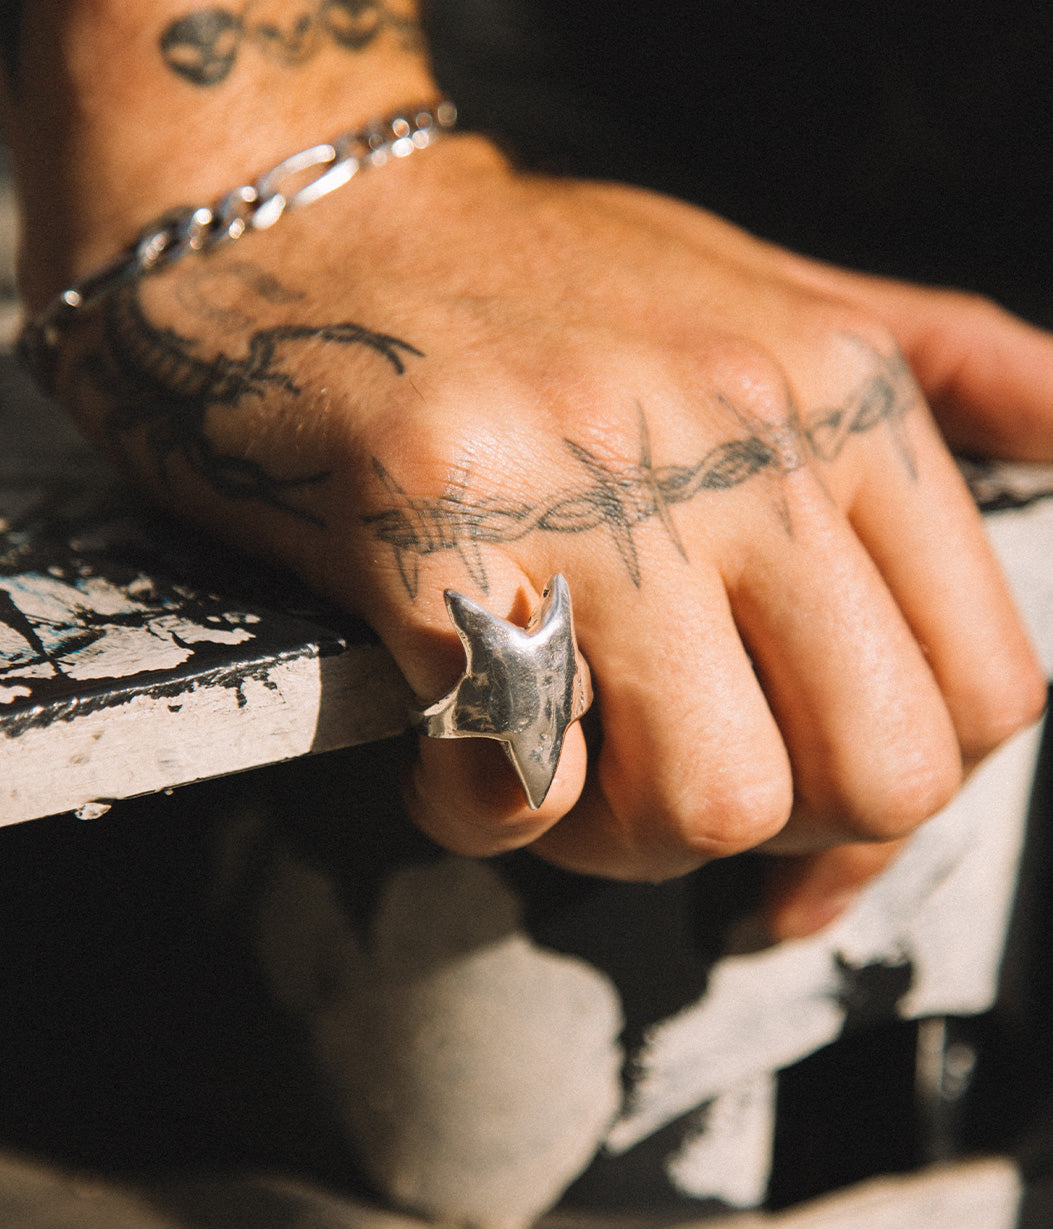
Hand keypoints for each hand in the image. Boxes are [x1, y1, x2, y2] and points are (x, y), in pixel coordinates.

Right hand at [45, 135, 1048, 934]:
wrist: (316, 225)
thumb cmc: (533, 283)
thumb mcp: (771, 289)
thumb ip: (942, 362)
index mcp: (847, 402)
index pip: (986, 693)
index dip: (900, 803)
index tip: (807, 823)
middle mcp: (745, 438)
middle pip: (873, 773)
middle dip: (774, 834)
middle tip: (663, 784)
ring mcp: (591, 486)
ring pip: (709, 802)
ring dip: (621, 834)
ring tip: (553, 761)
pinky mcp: (434, 533)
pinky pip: (516, 779)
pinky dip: (485, 809)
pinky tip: (452, 746)